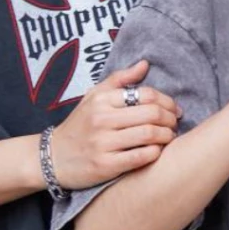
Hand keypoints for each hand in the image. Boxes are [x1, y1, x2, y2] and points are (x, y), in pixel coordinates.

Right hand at [49, 59, 183, 189]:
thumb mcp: (94, 97)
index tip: (174, 109)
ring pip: (149, 134)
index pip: (146, 94)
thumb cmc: (80, 125)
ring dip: (167, 136)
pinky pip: (140, 156)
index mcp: (102, 100)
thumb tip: (145, 64)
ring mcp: (103, 143)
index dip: (167, 101)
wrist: (52, 158)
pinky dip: (156, 153)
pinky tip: (158, 151)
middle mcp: (102, 119)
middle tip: (175, 123)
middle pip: (152, 114)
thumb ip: (120, 79)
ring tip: (169, 137)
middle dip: (171, 119)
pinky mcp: (105, 165)